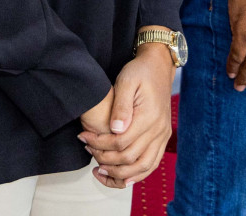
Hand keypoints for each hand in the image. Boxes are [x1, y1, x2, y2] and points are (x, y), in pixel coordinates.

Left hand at [79, 44, 173, 188]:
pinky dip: (137, 175)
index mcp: (149, 117)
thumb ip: (121, 106)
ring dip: (120, 174)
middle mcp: (158, 131)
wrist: (159, 67)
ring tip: (100, 170)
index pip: (121, 142)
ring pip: (143, 168)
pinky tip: (121, 177)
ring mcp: (162, 136)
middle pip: (130, 158)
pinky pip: (152, 164)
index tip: (83, 137)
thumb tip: (115, 130)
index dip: (99, 144)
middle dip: (105, 158)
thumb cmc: (140, 72)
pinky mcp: (162, 139)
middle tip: (87, 149)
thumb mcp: (127, 81)